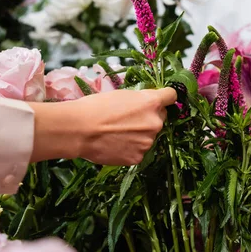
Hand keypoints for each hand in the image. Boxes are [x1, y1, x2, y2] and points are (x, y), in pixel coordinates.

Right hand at [29, 88, 176, 164]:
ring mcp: (148, 142)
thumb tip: (146, 105)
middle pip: (159, 118)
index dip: (164, 98)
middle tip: (127, 120)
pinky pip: (138, 151)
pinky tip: (115, 144)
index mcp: (151, 102)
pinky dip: (130, 149)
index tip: (159, 101)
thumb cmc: (95, 107)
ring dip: (138, 135)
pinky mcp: (138, 157)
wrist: (80, 130)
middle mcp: (155, 122)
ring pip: (148, 136)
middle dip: (148, 118)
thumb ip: (140, 100)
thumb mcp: (120, 94)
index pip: (171, 96)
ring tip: (116, 133)